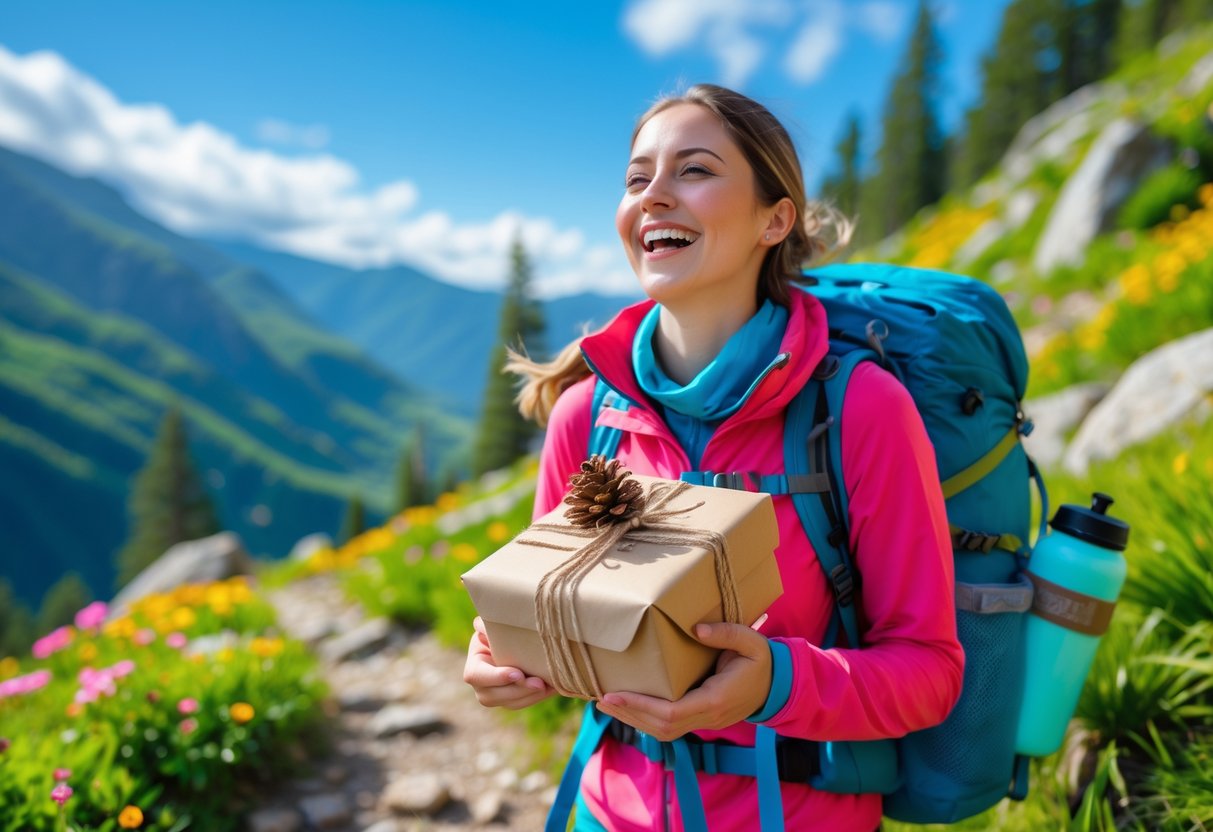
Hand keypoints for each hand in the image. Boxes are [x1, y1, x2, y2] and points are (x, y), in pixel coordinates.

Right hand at [463, 617, 554, 708]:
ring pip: (512, 703)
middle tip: (539, 683)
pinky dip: (539, 696)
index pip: (477, 676)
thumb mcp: (493, 625)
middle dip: (518, 690)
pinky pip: (525, 703)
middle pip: (493, 696)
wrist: (514, 640)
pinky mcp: (513, 700)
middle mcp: (481, 686)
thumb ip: (487, 624)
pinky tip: (554, 687)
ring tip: (550, 686)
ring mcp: (497, 696)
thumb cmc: (502, 629)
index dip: (497, 677)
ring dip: (531, 696)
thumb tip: (481, 625)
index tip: (517, 673)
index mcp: (474, 665)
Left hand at [595, 622, 771, 740]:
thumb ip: (726, 634)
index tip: (614, 695)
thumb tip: (696, 628)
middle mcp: (707, 718)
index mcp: (715, 700)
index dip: (640, 707)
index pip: (671, 713)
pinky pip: (669, 726)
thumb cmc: (761, 661)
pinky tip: (630, 706)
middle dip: (629, 715)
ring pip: (662, 731)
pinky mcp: (701, 720)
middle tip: (601, 699)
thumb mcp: (751, 641)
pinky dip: (645, 719)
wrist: (776, 685)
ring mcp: (704, 723)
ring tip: (608, 703)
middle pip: (661, 727)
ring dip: (634, 720)